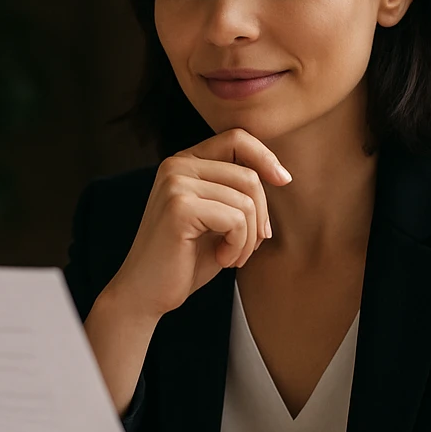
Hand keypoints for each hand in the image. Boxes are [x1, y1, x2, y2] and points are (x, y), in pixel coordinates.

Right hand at [102, 129, 291, 321]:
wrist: (146, 293)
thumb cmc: (185, 259)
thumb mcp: (217, 217)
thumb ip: (236, 191)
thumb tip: (280, 175)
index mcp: (184, 161)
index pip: (237, 138)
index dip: (265, 157)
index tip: (283, 181)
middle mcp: (176, 165)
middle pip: (248, 175)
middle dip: (260, 216)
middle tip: (250, 245)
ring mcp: (175, 184)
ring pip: (245, 201)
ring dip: (249, 238)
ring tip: (232, 256)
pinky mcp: (180, 208)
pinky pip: (236, 220)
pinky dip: (238, 246)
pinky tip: (222, 259)